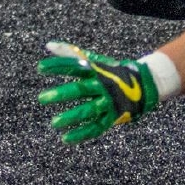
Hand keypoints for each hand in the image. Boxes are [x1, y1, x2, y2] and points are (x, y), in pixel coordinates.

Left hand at [37, 41, 158, 143]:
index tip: (40, 68)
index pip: (75, 66)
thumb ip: (70, 54)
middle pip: (80, 89)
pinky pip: (96, 127)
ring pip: (88, 111)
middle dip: (61, 94)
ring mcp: (108, 102)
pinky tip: (66, 138)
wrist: (143, 85)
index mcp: (96, 70)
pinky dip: (81, 134)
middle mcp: (103, 85)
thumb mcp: (94, 61)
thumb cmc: (111, 72)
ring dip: (71, 117)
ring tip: (54, 123)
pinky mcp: (112, 117)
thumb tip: (48, 45)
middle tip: (41, 99)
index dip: (58, 67)